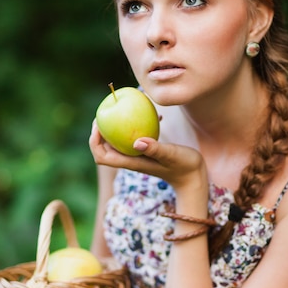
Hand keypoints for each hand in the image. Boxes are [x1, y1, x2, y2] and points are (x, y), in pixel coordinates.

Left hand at [89, 120, 207, 192]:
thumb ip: (155, 149)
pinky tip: (152, 114)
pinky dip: (136, 127)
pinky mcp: (147, 151)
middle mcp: (131, 159)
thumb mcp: (171, 155)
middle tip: (104, 112)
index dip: (94, 141)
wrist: (193, 177)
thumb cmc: (183, 167)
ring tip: (121, 109)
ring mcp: (138, 156)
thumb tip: (136, 142)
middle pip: (104, 148)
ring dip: (116, 127)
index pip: (101, 156)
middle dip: (99, 132)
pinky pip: (134, 138)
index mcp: (131, 162)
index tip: (98, 124)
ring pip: (118, 142)